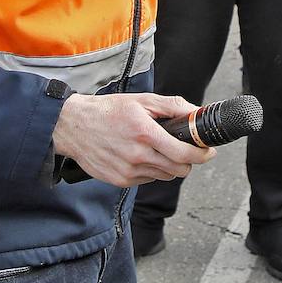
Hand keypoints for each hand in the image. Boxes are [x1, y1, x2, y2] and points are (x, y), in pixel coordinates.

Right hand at [51, 92, 215, 187]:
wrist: (74, 126)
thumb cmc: (108, 111)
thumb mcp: (142, 101)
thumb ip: (173, 106)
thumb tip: (196, 112)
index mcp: (145, 133)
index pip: (185, 154)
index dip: (202, 154)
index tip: (208, 151)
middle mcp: (138, 155)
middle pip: (179, 170)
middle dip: (188, 161)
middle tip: (185, 150)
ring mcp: (129, 171)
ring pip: (164, 176)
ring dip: (169, 165)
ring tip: (158, 149)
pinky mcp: (121, 181)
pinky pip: (147, 179)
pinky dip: (151, 169)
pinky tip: (140, 155)